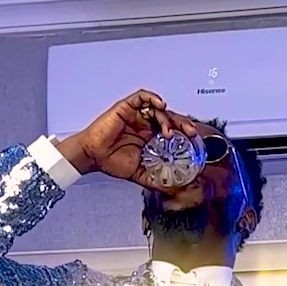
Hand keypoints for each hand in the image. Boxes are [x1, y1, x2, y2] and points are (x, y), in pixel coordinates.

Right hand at [57, 91, 199, 183]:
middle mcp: (145, 124)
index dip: (184, 133)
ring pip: (158, 108)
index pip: (172, 131)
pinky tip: (160, 105)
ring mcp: (137, 115)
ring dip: (167, 117)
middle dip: (182, 123)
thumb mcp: (140, 174)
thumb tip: (174, 189)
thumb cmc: (112, 162)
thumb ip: (157, 180)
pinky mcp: (126, 107)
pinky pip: (142, 97)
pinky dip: (152, 98)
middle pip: (170, 117)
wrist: (93, 157)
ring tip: (167, 131)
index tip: (193, 140)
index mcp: (150, 138)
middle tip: (190, 132)